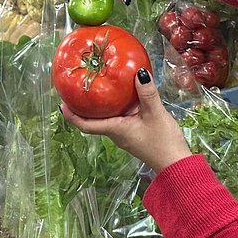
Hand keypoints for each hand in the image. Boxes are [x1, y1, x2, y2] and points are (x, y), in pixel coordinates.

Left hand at [60, 68, 192, 173]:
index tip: (61, 104)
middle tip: (77, 90)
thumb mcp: (155, 114)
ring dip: (99, 106)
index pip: (85, 125)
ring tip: (97, 88)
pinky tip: (122, 96)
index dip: (71, 115)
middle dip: (82, 107)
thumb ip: (147, 93)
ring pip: (106, 118)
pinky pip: (119, 118)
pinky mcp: (134, 133)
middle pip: (93, 120)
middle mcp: (116, 132)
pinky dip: (115, 107)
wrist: (176, 164)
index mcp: (115, 129)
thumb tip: (138, 72)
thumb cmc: (163, 142)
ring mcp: (125, 134)